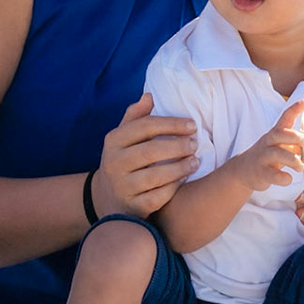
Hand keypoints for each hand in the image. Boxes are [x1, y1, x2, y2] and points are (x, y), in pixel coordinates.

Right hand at [95, 93, 197, 217]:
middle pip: (151, 151)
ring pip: (156, 176)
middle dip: (178, 146)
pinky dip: (173, 189)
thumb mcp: (123, 138)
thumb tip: (149, 95)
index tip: (192, 125)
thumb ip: (136, 117)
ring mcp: (122, 187)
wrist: (108, 199)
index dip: (171, 124)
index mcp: (113, 141)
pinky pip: (157, 197)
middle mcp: (114, 163)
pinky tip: (184, 181)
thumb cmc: (124, 161)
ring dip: (180, 168)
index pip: (145, 126)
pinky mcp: (131, 207)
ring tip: (195, 162)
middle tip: (195, 144)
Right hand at [224, 101, 303, 192]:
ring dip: (292, 160)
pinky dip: (283, 177)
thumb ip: (303, 146)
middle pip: (279, 134)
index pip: (285, 118)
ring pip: (276, 153)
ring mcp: (263, 157)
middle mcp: (269, 143)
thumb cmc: (270, 156)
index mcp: (276, 134)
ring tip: (302, 166)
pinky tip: (288, 178)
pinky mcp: (261, 173)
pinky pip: (273, 174)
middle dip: (293, 136)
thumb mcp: (285, 148)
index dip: (294, 110)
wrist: (244, 170)